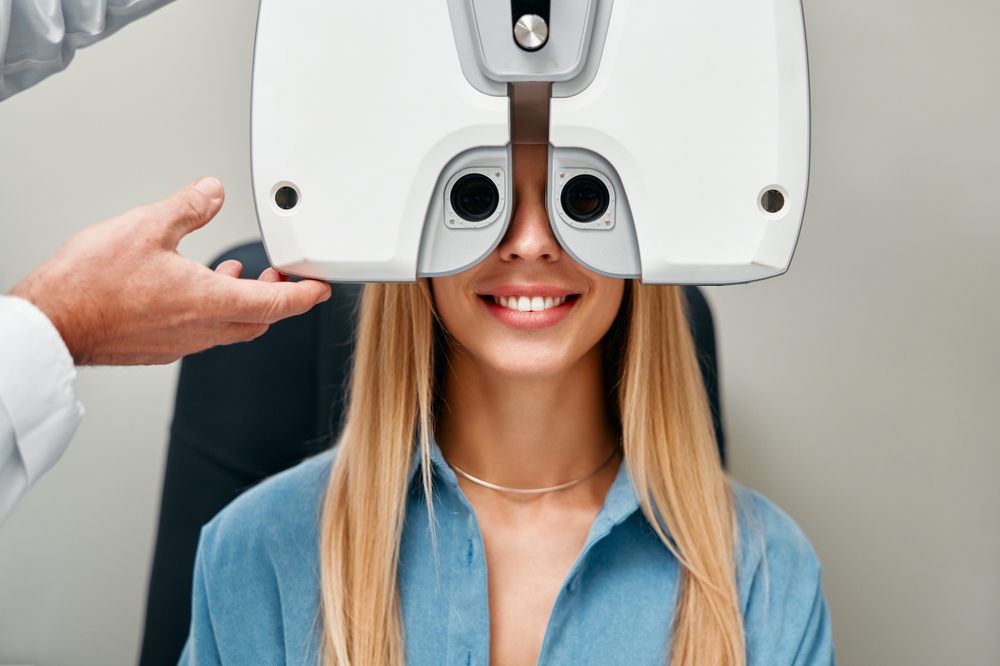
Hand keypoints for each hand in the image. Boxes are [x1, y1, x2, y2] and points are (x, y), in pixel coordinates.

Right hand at [7, 178, 331, 364]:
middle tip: (282, 278)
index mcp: (210, 303)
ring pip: (230, 328)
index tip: (321, 289)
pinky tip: (194, 289)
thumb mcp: (148, 227)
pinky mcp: (158, 348)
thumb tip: (212, 192)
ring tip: (238, 276)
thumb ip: (189, 207)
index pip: (278, 305)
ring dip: (243, 303)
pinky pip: (201, 333)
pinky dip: (212, 311)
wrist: (51, 324)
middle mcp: (201, 331)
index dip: (306, 296)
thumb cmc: (91, 285)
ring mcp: (179, 343)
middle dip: (278, 299)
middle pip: (259, 321)